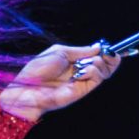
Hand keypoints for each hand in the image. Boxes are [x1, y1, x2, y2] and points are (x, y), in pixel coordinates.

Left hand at [0, 42, 126, 120]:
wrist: (27, 88)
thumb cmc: (38, 69)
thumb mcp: (60, 52)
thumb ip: (80, 50)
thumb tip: (99, 47)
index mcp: (75, 61)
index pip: (97, 56)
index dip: (107, 51)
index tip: (111, 46)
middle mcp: (80, 72)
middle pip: (106, 65)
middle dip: (110, 56)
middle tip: (108, 52)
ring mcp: (82, 82)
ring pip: (105, 72)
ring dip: (101, 63)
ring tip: (88, 62)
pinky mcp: (81, 91)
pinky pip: (97, 79)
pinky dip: (94, 71)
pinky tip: (82, 70)